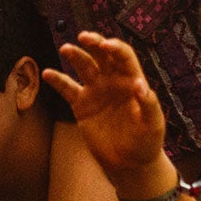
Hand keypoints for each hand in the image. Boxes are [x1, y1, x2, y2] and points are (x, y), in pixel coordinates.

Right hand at [42, 32, 168, 178]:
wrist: (129, 163)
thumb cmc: (146, 142)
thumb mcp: (153, 124)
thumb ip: (148, 105)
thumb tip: (141, 85)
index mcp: (131, 80)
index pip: (123, 56)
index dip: (115, 48)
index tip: (105, 46)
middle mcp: (112, 80)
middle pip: (102, 54)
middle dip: (93, 43)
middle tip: (84, 37)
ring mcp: (95, 91)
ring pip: (84, 66)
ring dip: (75, 55)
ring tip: (66, 49)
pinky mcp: (81, 105)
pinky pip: (67, 88)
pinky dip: (57, 80)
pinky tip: (47, 73)